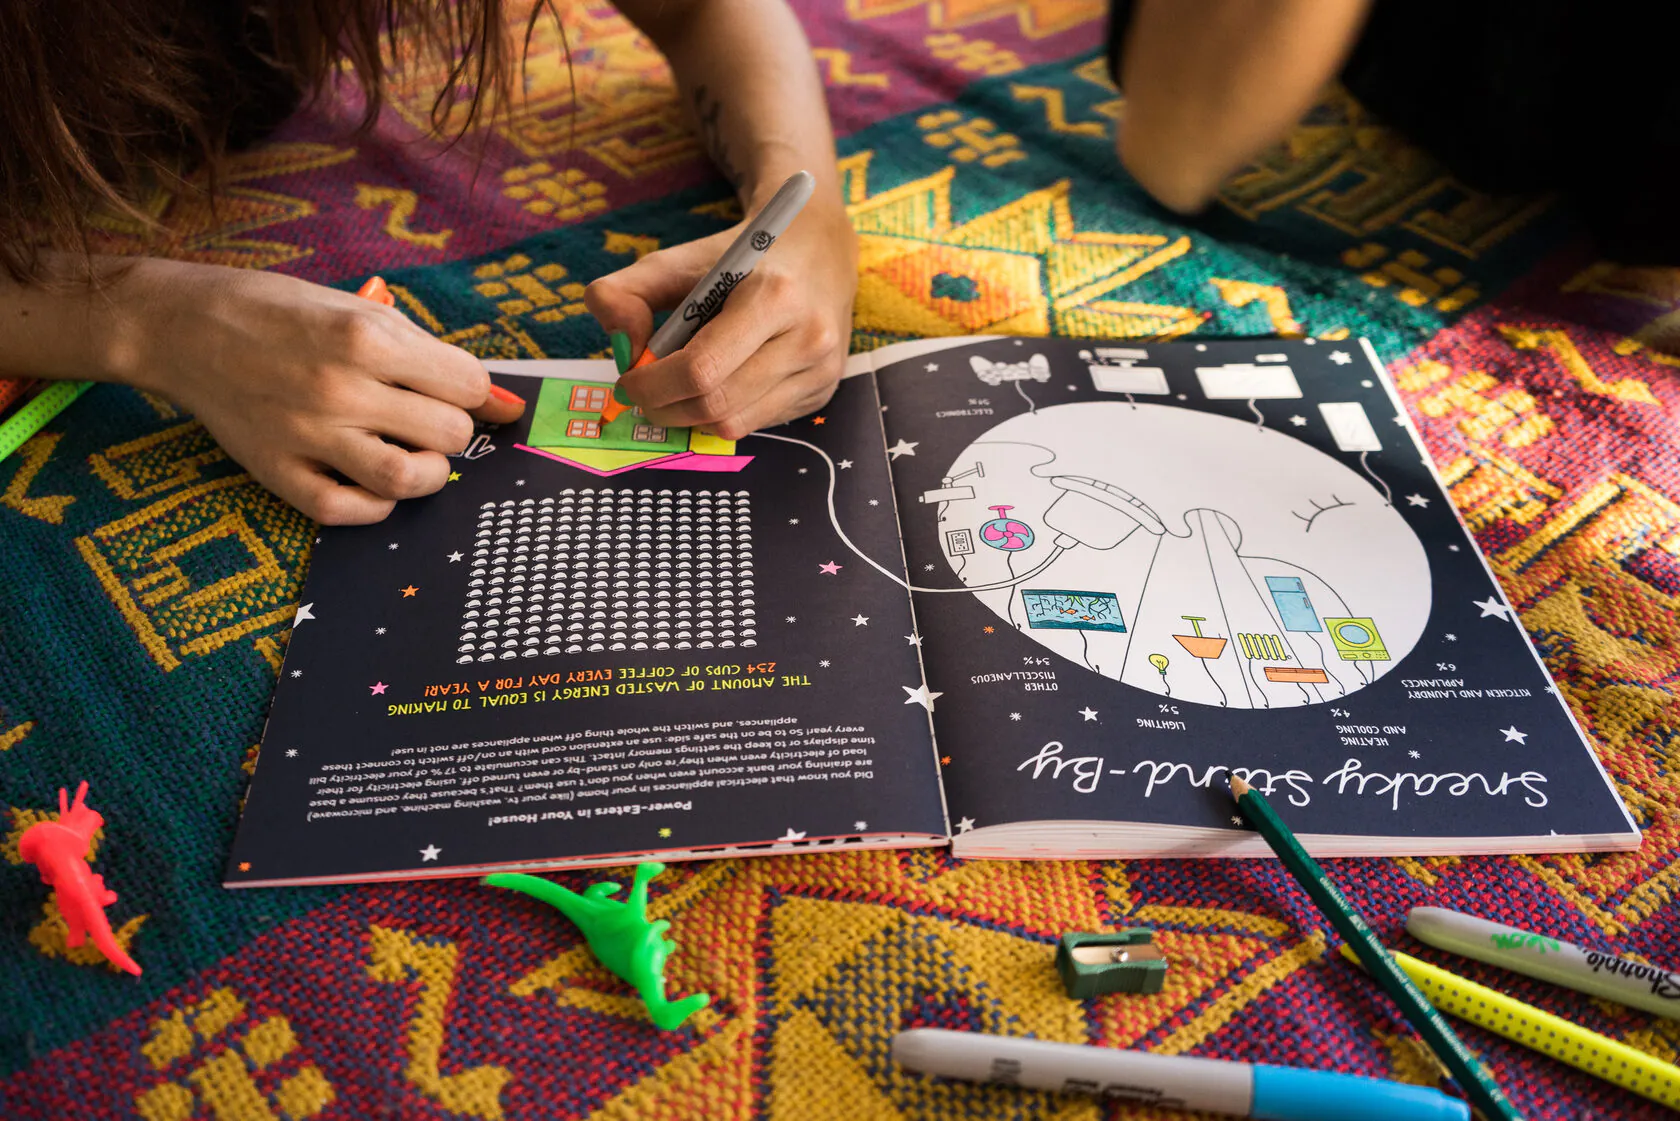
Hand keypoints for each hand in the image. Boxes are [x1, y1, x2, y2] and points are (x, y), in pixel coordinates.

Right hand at [115, 261, 523, 523]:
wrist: (185, 326)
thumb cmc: (282, 313)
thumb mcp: (361, 313)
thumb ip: (432, 355)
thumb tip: (505, 402)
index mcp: (366, 339)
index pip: (467, 384)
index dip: (476, 393)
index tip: (461, 394)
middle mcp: (340, 388)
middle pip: (448, 434)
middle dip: (453, 429)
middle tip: (428, 419)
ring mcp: (307, 435)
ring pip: (406, 479)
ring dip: (427, 473)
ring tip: (413, 455)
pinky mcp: (278, 472)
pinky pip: (348, 511)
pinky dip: (376, 505)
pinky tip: (372, 479)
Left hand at [584, 198, 856, 438]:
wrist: (817, 249)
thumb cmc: (740, 256)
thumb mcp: (677, 259)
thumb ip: (626, 292)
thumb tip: (622, 349)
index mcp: (774, 296)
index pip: (701, 369)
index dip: (652, 385)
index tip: (628, 380)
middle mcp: (808, 339)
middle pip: (716, 405)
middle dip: (665, 408)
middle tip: (643, 395)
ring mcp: (820, 371)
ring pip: (735, 425)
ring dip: (691, 416)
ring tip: (676, 390)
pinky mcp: (824, 391)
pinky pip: (757, 423)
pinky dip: (723, 413)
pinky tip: (718, 384)